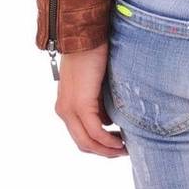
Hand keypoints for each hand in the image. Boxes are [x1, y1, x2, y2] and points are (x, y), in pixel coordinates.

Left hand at [54, 40, 126, 156]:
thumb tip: (109, 120)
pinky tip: (120, 141)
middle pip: (83, 143)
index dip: (98, 145)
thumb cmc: (92, 54)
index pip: (81, 135)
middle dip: (103, 151)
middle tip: (122, 151)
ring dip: (106, 149)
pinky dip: (107, 140)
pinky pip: (95, 131)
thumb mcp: (94, 85)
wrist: (85, 36)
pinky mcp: (80, 104)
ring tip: (124, 148)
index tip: (116, 145)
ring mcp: (70, 109)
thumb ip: (98, 103)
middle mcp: (64, 111)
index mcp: (66, 106)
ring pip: (87, 142)